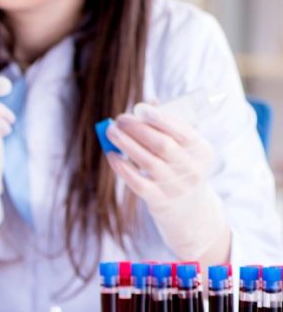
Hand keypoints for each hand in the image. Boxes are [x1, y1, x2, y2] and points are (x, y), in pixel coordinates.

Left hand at [105, 103, 228, 258]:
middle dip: (137, 129)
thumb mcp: (185, 148)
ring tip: (111, 131)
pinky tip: (112, 154)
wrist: (188, 207)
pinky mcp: (158, 199)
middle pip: (162, 145)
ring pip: (146, 161)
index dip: (161, 119)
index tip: (141, 109)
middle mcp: (192, 169)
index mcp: (202, 151)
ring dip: (125, 143)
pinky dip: (122, 166)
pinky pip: (136, 181)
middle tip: (120, 119)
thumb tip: (149, 103)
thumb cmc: (181, 166)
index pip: (183, 132)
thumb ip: (169, 126)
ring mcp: (175, 186)